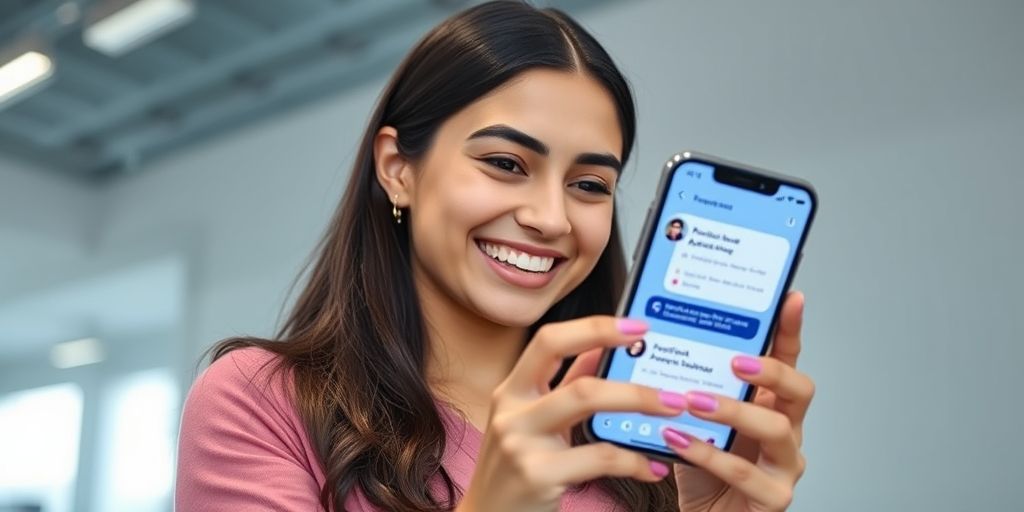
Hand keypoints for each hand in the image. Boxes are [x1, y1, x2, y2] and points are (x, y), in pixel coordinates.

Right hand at [459, 316, 682, 511]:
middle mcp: (512, 410)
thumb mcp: (534, 419)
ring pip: (587, 405)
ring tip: (671, 412)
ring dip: (639, 404)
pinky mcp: (535, 475)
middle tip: (672, 389)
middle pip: (578, 379)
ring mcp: (521, 442)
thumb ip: (565, 384)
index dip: (595, 327)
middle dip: (633, 382)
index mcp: (513, 390)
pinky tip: (652, 468)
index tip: (637, 327)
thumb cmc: (516, 469)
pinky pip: (598, 459)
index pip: (550, 341)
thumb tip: (600, 348)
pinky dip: (633, 462)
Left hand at [670, 291, 813, 511]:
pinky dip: (708, 454)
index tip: (790, 298)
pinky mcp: (774, 498)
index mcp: (768, 404)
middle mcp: (786, 432)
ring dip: (734, 411)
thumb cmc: (699, 471)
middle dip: (771, 369)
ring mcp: (785, 466)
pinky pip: (745, 473)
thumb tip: (651, 343)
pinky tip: (678, 440)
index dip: (790, 329)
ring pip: (777, 429)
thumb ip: (687, 387)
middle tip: (735, 360)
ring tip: (694, 401)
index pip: (787, 359)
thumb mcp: (692, 420)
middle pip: (799, 390)